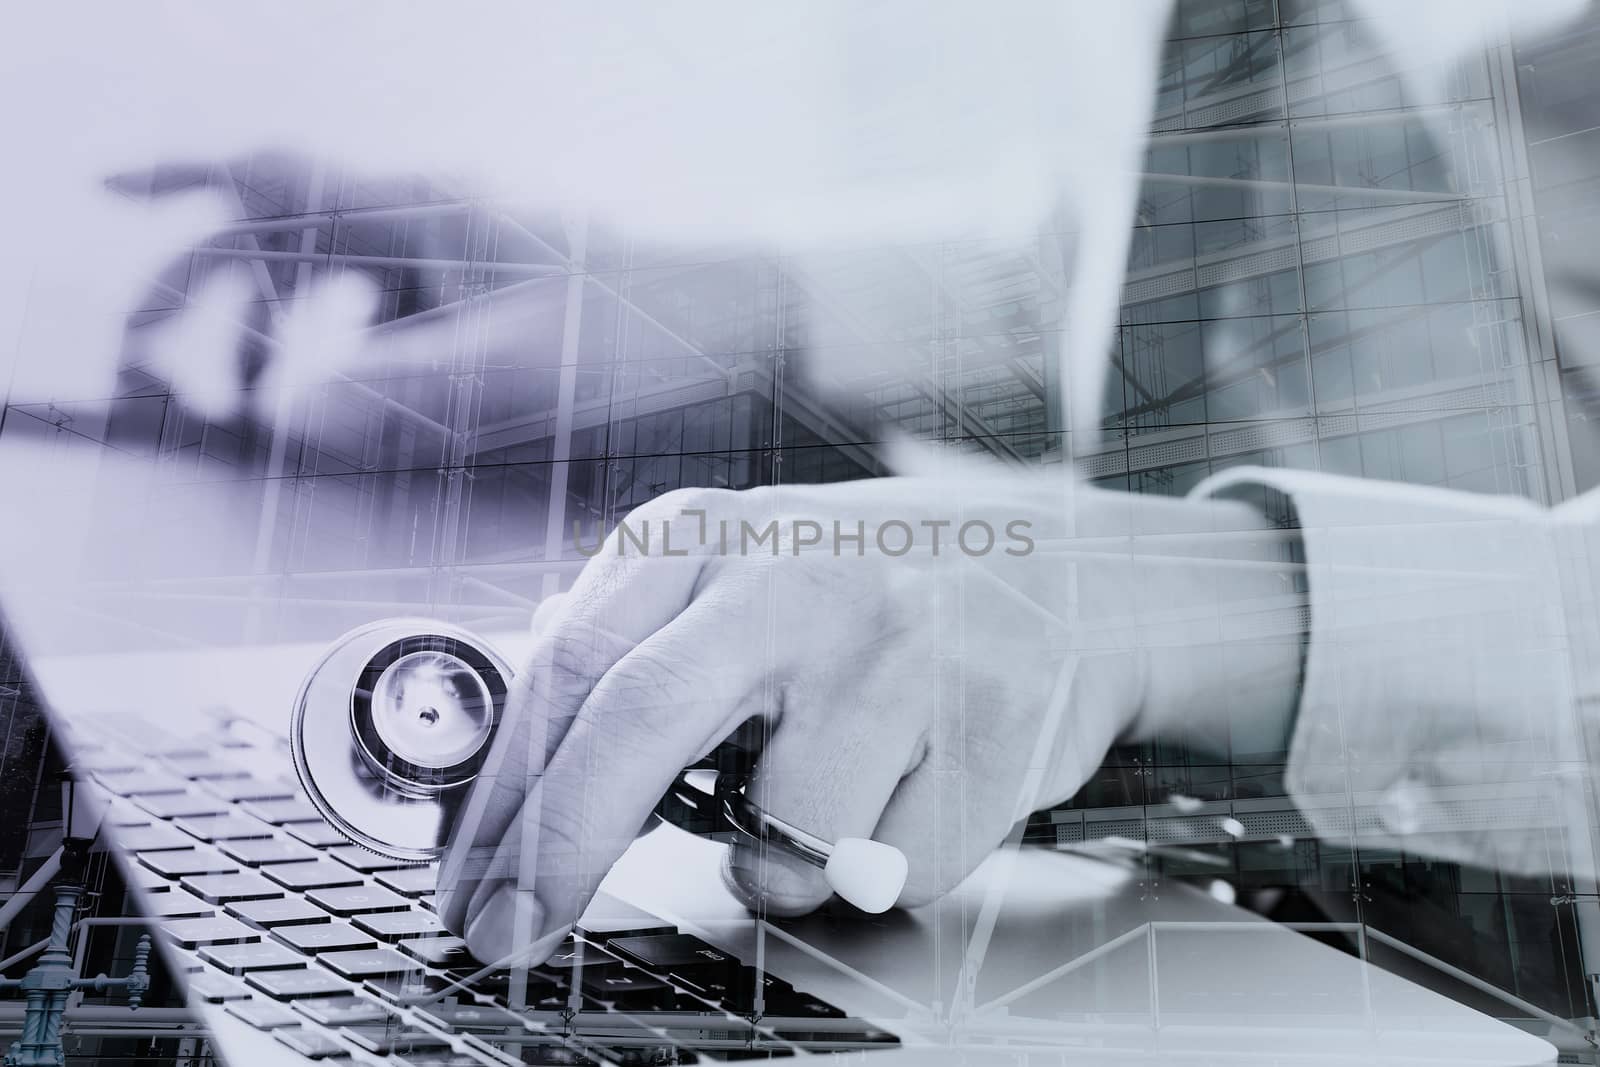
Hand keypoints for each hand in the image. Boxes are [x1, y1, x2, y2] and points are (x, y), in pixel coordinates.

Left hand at [436, 472, 1300, 963]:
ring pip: (774, 846)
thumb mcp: (745, 575)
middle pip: (633, 729)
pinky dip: (883, 864)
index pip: (570, 669)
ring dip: (783, 863)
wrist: (1078, 575)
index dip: (503, 795)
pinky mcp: (988, 728)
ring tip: (842, 790)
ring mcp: (899, 649)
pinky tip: (921, 783)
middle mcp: (798, 576)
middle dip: (557, 855)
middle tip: (511, 936)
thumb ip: (637, 647)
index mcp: (713, 535)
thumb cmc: (884, 592)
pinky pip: (884, 875)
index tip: (470, 884)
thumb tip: (516, 755)